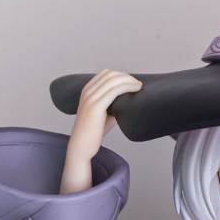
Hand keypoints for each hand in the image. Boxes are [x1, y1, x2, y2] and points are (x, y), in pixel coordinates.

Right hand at [60, 69, 141, 193]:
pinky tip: (135, 90)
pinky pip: (114, 90)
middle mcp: (87, 92)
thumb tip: (130, 101)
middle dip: (126, 76)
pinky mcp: (96, 107)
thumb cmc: (93, 133)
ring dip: (129, 81)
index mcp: (86, 91)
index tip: (132, 82)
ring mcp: (90, 98)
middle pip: (110, 74)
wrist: (81, 147)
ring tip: (139, 87)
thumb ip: (114, 105)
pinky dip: (127, 87)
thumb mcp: (104, 114)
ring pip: (113, 80)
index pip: (105, 73)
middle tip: (138, 84)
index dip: (121, 74)